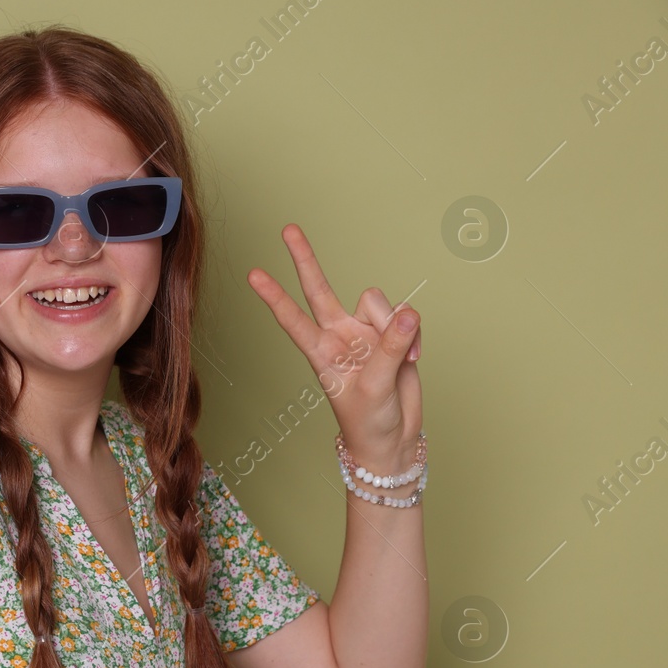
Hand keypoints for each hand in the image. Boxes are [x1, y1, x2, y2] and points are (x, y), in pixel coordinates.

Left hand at [247, 223, 422, 471]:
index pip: (293, 318)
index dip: (274, 296)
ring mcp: (365, 332)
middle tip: (287, 229)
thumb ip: (390, 347)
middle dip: (305, 259)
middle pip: (319, 288)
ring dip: (394, 326)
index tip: (253, 274)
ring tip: (401, 358)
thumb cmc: (369, 421)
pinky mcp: (392, 334)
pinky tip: (413, 358)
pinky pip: (406, 316)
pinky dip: (414, 336)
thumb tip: (407, 311)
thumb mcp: (375, 387)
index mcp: (320, 351)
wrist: (393, 438)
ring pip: (378, 302)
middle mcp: (338, 335)